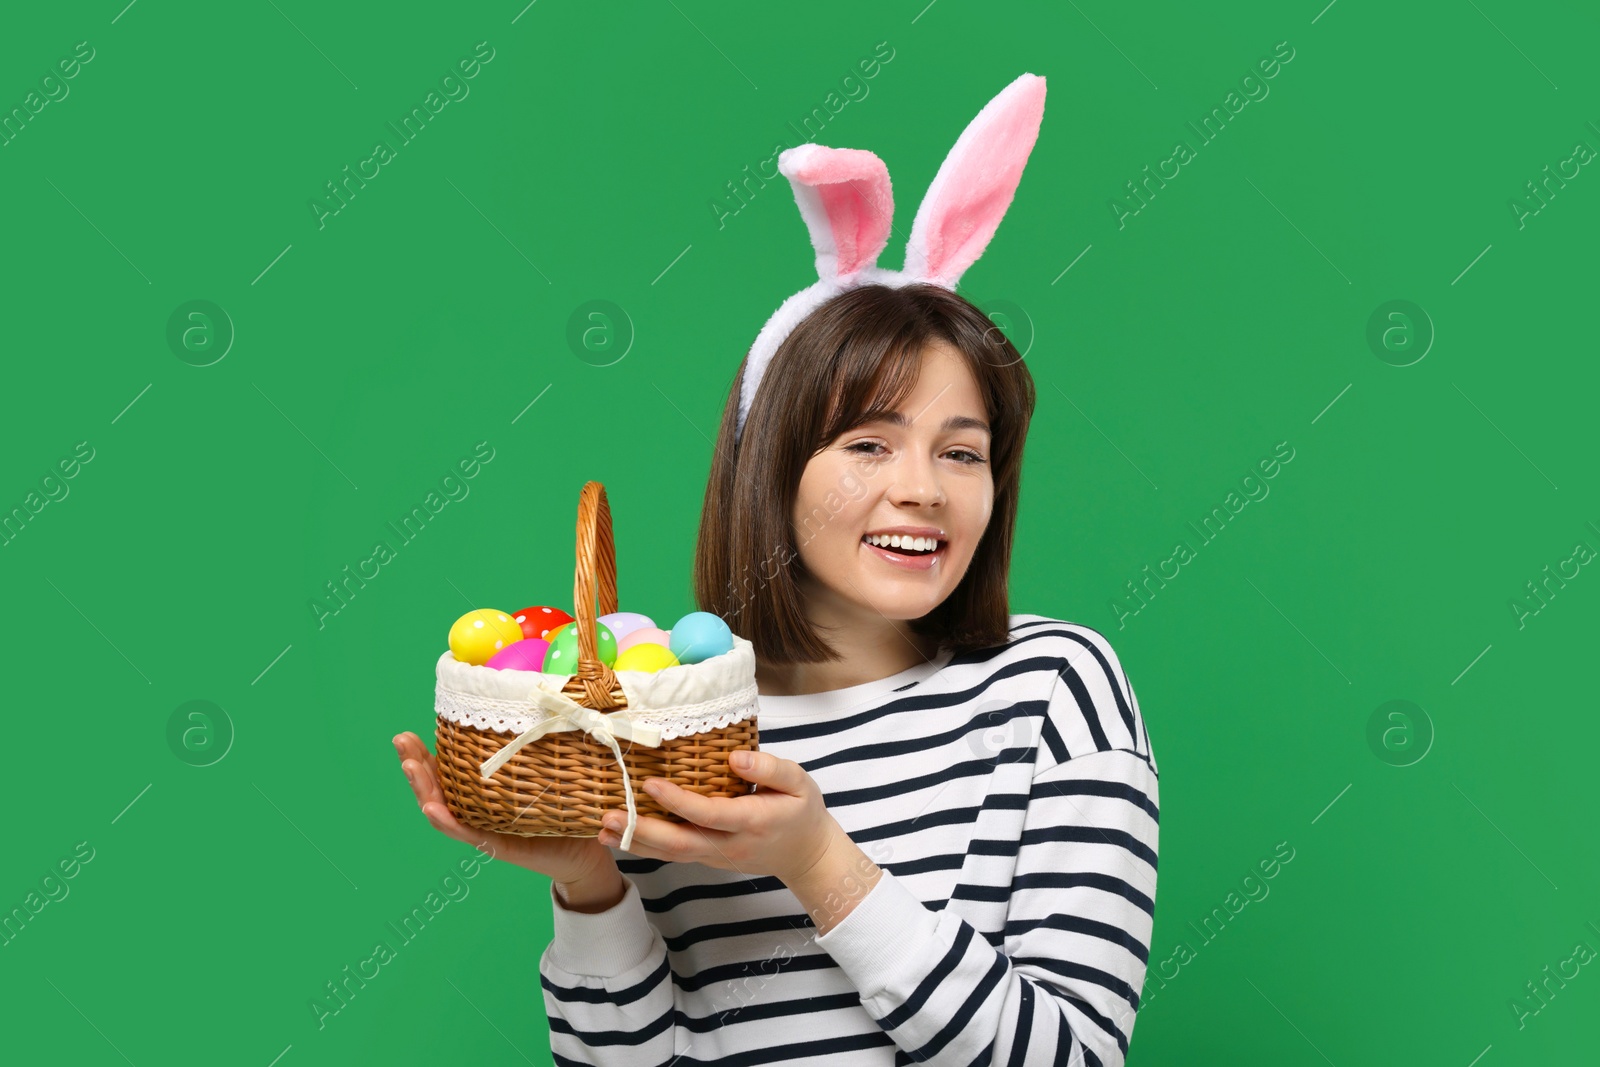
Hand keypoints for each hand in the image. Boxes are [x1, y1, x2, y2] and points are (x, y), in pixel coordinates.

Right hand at [393, 731, 618, 888]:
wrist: (582, 854)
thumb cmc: (563, 810)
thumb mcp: (544, 773)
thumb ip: (532, 748)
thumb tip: (534, 703)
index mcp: (481, 795)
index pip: (446, 772)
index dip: (425, 754)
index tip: (409, 733)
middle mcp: (476, 812)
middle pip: (436, 789)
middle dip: (415, 764)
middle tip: (401, 740)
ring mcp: (483, 831)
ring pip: (443, 810)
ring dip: (423, 788)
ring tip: (409, 766)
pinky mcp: (497, 846)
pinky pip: (468, 833)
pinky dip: (447, 821)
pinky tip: (432, 807)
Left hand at [597, 750, 841, 885]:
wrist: (808, 857)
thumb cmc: (802, 812)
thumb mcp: (799, 783)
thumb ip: (770, 769)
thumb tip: (736, 758)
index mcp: (752, 822)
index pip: (709, 814)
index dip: (678, 802)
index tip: (650, 784)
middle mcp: (730, 845)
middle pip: (680, 844)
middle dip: (642, 831)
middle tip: (609, 816)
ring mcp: (716, 857)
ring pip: (672, 855)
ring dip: (635, 843)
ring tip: (603, 828)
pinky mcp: (708, 859)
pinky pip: (674, 855)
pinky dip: (645, 847)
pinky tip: (621, 836)